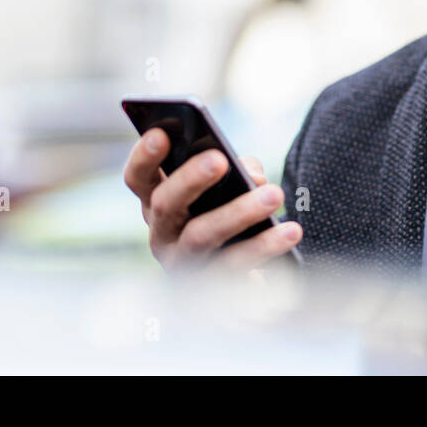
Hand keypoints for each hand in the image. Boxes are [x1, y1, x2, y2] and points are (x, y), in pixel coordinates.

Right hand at [123, 128, 302, 272]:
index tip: (161, 134)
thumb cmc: (231, 218)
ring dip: (239, 212)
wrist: (240, 283)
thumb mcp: (227, 190)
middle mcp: (162, 236)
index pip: (138, 178)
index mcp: (158, 204)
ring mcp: (182, 266)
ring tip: (275, 194)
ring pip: (202, 237)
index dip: (144, 156)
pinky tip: (288, 234)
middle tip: (222, 159)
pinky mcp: (209, 292)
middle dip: (191, 179)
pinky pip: (235, 269)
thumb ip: (237, 171)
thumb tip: (254, 177)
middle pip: (166, 205)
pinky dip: (263, 249)